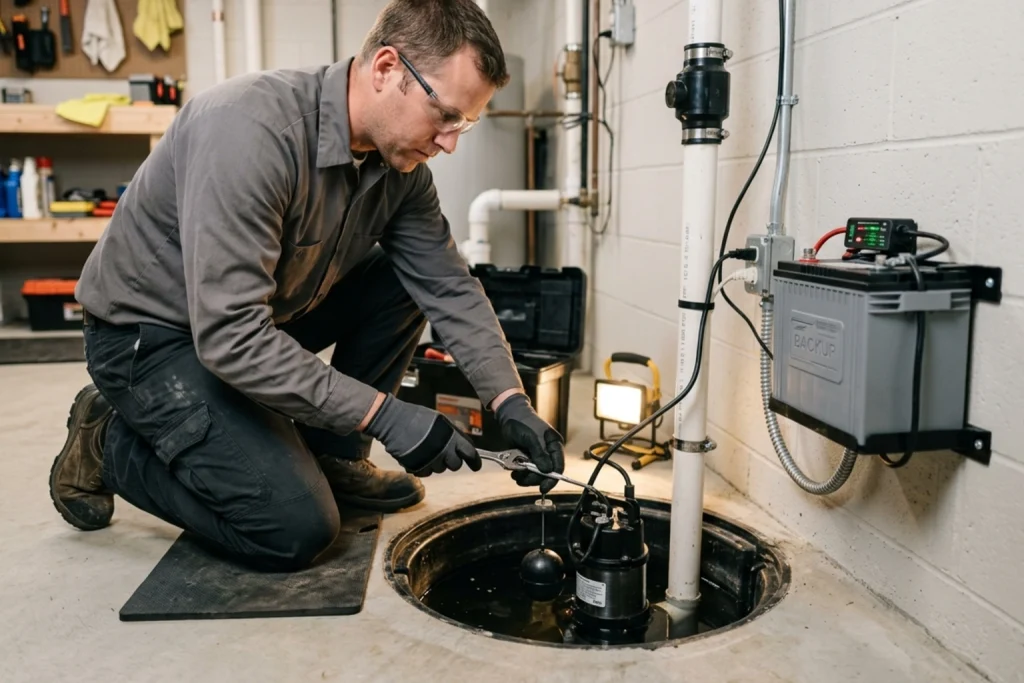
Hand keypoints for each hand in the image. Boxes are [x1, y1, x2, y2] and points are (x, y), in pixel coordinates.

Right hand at [364, 394, 481, 476]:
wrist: (394, 421)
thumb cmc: (417, 417)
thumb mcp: (440, 420)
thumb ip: (452, 433)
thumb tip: (460, 442)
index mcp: (451, 437)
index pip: (470, 453)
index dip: (474, 461)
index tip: (476, 466)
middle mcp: (444, 451)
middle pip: (455, 465)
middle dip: (452, 461)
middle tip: (444, 454)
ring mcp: (431, 460)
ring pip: (440, 470)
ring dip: (437, 463)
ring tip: (428, 451)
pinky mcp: (418, 467)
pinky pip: (427, 473)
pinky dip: (425, 468)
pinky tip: (420, 458)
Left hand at [495, 393, 564, 493]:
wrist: (510, 416)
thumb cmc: (523, 423)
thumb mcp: (532, 438)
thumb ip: (539, 454)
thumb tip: (547, 470)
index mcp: (554, 445)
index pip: (558, 466)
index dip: (552, 479)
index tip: (543, 488)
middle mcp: (548, 453)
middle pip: (546, 474)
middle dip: (534, 478)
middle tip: (522, 478)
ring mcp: (538, 456)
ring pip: (536, 475)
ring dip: (525, 477)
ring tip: (516, 474)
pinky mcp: (528, 458)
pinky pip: (527, 472)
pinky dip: (520, 474)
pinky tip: (514, 472)